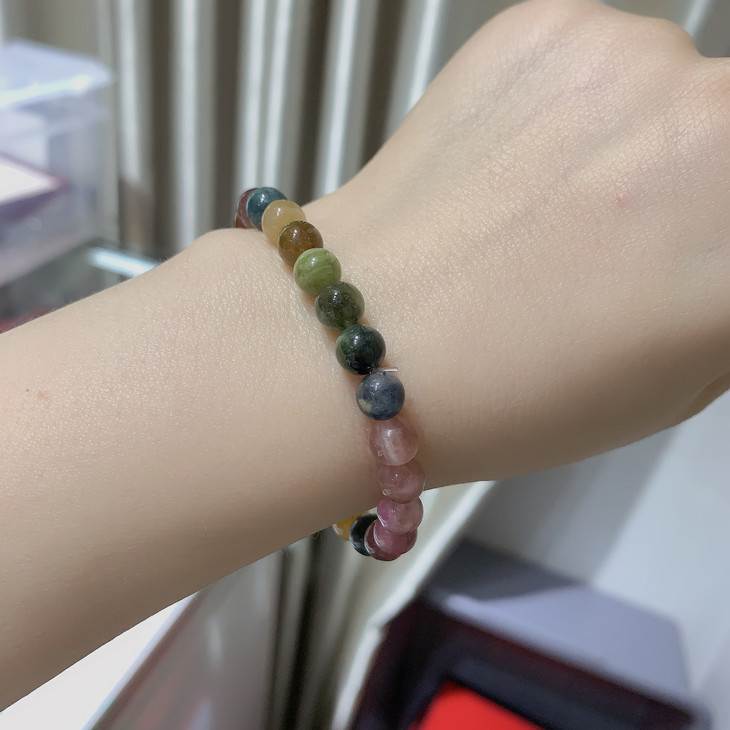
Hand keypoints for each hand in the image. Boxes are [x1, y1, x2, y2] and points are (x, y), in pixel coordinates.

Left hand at [305, 0, 729, 483]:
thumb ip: (729, 293)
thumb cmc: (509, 391)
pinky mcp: (545, 27)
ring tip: (554, 204)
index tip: (693, 251)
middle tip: (638, 229)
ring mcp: (625, 64)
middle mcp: (710, 129)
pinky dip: (575, 105)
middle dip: (703, 181)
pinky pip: (600, 57)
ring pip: (677, 84)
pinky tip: (512, 166)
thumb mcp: (675, 379)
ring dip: (643, 135)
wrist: (357, 336)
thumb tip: (721, 235)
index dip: (714, 237)